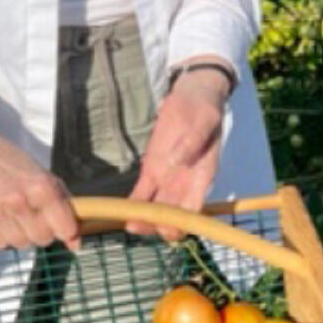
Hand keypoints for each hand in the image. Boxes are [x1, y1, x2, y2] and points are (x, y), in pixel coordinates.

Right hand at [0, 111, 79, 251]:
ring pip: (19, 244)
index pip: (64, 228)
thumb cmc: (12, 164)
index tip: (62, 229)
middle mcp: (17, 200)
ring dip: (19, 234)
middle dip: (41, 231)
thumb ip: (64, 208)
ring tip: (12, 213)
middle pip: (41, 239)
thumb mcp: (45, 176)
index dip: (65, 231)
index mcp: (40, 187)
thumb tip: (75, 245)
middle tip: (32, 215)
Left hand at [127, 67, 229, 238]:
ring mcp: (167, 180)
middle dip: (155, 226)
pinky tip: (118, 210)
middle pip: (171, 218)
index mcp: (202, 177)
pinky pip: (141, 195)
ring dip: (141, 219)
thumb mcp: (204, 119)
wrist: (193, 96)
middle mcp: (185, 185)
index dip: (180, 223)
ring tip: (125, 221)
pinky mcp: (151, 171)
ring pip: (154, 210)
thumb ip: (193, 140)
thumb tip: (178, 161)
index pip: (193, 212)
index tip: (163, 224)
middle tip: (136, 224)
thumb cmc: (203, 109)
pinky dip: (131, 205)